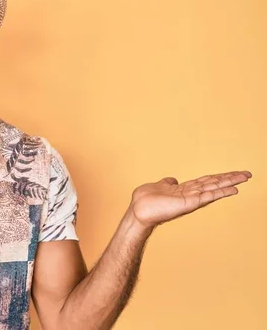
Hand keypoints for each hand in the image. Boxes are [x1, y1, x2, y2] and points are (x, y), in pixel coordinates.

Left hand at [129, 170, 251, 229]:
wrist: (138, 211)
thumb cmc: (145, 201)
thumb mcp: (157, 186)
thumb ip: (167, 183)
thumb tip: (172, 180)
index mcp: (184, 189)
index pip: (205, 181)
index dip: (219, 177)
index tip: (232, 173)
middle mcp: (191, 194)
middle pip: (214, 183)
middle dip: (230, 178)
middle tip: (247, 174)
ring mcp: (191, 199)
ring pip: (214, 188)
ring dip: (230, 182)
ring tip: (245, 177)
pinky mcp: (190, 203)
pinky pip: (208, 196)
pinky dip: (221, 192)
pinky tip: (233, 189)